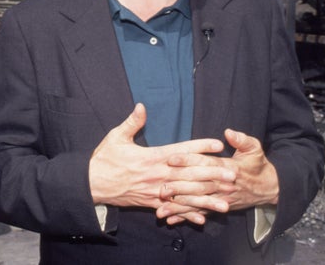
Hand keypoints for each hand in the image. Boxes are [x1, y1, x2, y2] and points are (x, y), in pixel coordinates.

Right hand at [88, 104, 234, 216]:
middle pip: (189, 175)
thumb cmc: (104, 159)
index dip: (199, 147)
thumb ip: (132, 122)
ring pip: (184, 195)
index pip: (180, 151)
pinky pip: (172, 209)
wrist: (91, 184)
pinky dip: (187, 214)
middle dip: (211, 175)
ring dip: (206, 199)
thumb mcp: (116, 136)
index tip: (217, 144)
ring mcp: (154, 191)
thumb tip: (142, 106)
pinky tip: (202, 218)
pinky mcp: (150, 203)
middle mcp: (156, 175)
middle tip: (232, 175)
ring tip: (224, 202)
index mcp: (151, 157)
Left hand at [157, 129, 278, 222]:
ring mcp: (220, 199)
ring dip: (179, 207)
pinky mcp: (218, 207)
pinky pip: (200, 212)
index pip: (205, 164)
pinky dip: (185, 217)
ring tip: (161, 210)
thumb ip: (242, 140)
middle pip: (198, 186)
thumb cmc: (258, 165)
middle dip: (179, 188)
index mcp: (228, 168)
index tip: (171, 158)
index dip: (188, 160)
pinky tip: (171, 220)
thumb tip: (229, 132)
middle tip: (161, 188)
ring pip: (196, 203)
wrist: (269, 188)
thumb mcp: (254, 149)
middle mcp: (222, 185)